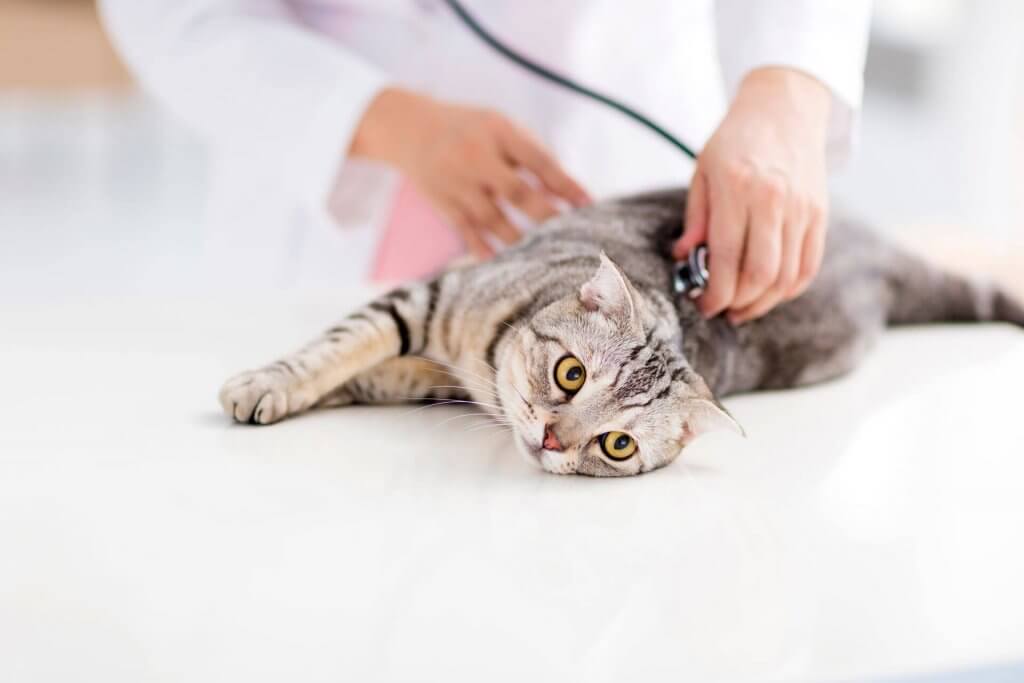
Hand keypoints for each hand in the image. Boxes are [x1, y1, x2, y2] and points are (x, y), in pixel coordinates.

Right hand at [351, 87, 589, 257]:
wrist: (408, 128)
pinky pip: (467, 232)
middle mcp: (476, 156)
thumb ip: (531, 153)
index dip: (565, 184)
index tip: (587, 204)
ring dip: (520, 239)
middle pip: (517, 193)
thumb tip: (566, 191)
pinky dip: (485, 249)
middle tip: (570, 235)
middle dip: (546, 216)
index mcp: (497, 131)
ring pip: (494, 219)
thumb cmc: (469, 129)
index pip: (538, 160)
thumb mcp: (499, 126)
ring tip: (543, 254)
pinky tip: (504, 262)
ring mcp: (457, 182)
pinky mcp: (443, 203)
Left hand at [673, 67, 830, 323]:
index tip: (703, 304)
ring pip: (786, 277)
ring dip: (763, 302)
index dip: (714, 292)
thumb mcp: (703, 171)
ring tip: (743, 307)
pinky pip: (809, 266)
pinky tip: (771, 293)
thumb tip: (685, 258)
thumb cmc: (736, 140)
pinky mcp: (820, 213)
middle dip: (738, 303)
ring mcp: (802, 208)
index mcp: (738, 189)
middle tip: (721, 310)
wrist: (785, 107)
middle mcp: (774, 200)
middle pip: (760, 274)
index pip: (725, 257)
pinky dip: (789, 288)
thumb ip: (696, 218)